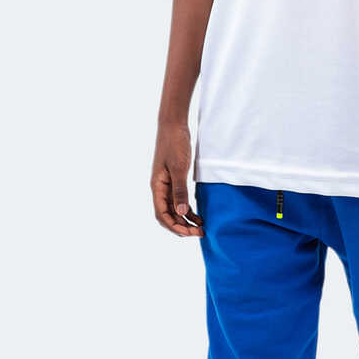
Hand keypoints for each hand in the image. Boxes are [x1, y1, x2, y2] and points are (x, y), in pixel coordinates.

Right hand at [150, 122, 203, 236]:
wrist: (173, 126)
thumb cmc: (174, 144)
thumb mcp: (179, 168)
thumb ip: (180, 191)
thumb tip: (182, 213)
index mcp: (157, 187)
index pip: (162, 215)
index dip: (175, 227)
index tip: (191, 232)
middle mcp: (160, 189)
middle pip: (168, 216)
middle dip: (182, 227)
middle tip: (200, 233)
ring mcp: (167, 185)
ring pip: (174, 210)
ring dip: (185, 220)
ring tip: (201, 227)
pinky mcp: (174, 180)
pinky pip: (179, 200)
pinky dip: (188, 210)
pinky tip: (199, 215)